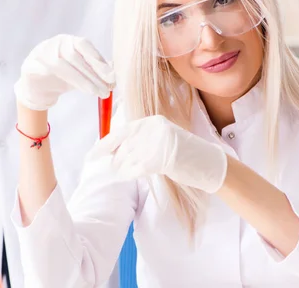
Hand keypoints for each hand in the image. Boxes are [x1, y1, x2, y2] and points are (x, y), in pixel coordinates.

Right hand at [14, 34, 114, 110]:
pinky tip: (74, 90)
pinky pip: (46, 72)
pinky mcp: (31, 65)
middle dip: (92, 74)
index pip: (85, 46)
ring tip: (95, 93)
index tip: (111, 77)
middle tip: (106, 90)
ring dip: (81, 80)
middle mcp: (56, 44)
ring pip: (61, 64)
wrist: (37, 85)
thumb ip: (96, 71)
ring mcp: (42, 52)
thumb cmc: (63, 76)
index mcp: (70, 41)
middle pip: (75, 56)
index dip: (98, 61)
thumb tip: (114, 75)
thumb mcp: (82, 73)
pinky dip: (62, 80)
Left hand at [96, 115, 227, 192]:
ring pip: (126, 160)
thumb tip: (110, 151)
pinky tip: (130, 176)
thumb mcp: (158, 141)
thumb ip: (137, 142)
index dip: (102, 146)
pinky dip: (130, 175)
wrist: (208, 164)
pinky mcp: (160, 158)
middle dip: (117, 162)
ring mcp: (157, 143)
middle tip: (116, 170)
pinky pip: (135, 169)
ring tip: (129, 172)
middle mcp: (153, 129)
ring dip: (123, 170)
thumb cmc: (182, 155)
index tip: (90, 156)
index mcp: (151, 122)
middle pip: (122, 149)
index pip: (119, 132)